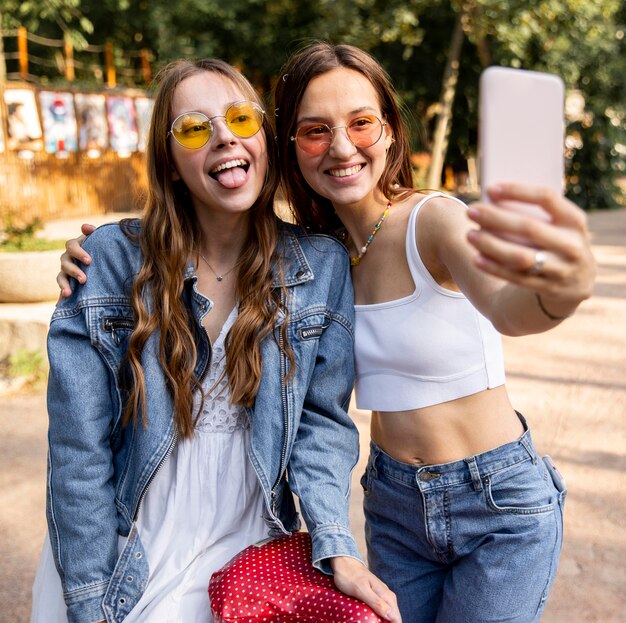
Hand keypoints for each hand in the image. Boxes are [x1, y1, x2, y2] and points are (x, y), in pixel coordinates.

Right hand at [56, 223, 95, 297]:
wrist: (101, 262)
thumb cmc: (101, 248)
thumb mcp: (98, 240)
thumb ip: (93, 232)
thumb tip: (86, 227)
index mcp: (75, 246)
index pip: (71, 246)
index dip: (79, 252)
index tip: (89, 261)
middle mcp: (68, 258)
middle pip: (65, 263)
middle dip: (74, 271)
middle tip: (84, 279)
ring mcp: (66, 271)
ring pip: (61, 276)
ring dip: (64, 284)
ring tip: (69, 293)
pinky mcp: (67, 282)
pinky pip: (62, 288)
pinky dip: (61, 295)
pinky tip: (59, 304)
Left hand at [330, 556, 400, 621]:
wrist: (343, 562)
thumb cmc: (350, 576)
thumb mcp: (361, 590)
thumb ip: (376, 602)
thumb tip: (392, 616)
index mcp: (386, 595)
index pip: (396, 618)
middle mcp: (386, 595)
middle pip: (393, 617)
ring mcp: (380, 595)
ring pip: (387, 614)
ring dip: (383, 621)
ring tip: (373, 622)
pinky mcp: (374, 596)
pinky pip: (380, 610)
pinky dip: (377, 616)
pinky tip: (372, 619)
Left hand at [467, 183, 595, 317]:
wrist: (576, 283)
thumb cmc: (556, 243)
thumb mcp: (559, 227)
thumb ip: (536, 214)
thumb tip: (492, 200)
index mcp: (574, 221)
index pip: (546, 198)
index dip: (517, 191)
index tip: (490, 189)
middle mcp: (572, 244)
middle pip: (529, 228)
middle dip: (496, 218)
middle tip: (470, 211)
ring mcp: (562, 269)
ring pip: (521, 257)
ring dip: (492, 245)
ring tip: (470, 235)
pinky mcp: (549, 288)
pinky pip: (517, 278)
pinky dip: (495, 268)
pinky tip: (476, 258)